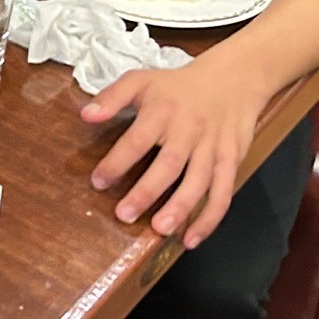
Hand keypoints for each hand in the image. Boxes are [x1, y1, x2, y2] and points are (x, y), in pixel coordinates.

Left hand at [80, 55, 264, 247]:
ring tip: (160, 229)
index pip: (138, 139)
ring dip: (181, 208)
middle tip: (124, 214)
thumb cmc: (178, 86)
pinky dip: (209, 218)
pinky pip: (223, 192)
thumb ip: (112, 97)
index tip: (98, 181)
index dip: (117, 161)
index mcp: (163, 110)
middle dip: (147, 191)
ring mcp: (213, 147)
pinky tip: (191, 238)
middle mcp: (189, 129)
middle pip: (170, 163)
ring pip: (199, 181)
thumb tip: (85, 115)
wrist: (233, 79)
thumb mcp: (141, 80)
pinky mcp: (232, 160)